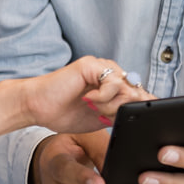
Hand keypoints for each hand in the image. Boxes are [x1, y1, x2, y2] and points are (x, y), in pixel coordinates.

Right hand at [20, 56, 151, 134]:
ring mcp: (100, 66)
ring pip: (126, 87)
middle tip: (102, 114)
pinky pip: (113, 82)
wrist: (38, 107)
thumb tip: (142, 110)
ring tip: (93, 107)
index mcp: (112, 84)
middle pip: (135, 90)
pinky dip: (103, 96)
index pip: (138, 91)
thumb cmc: (64, 112)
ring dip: (111, 104)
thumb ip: (120, 112)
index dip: (143, 104)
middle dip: (122, 108)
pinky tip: (88, 99)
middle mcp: (109, 72)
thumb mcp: (100, 118)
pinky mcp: (91, 65)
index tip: (145, 117)